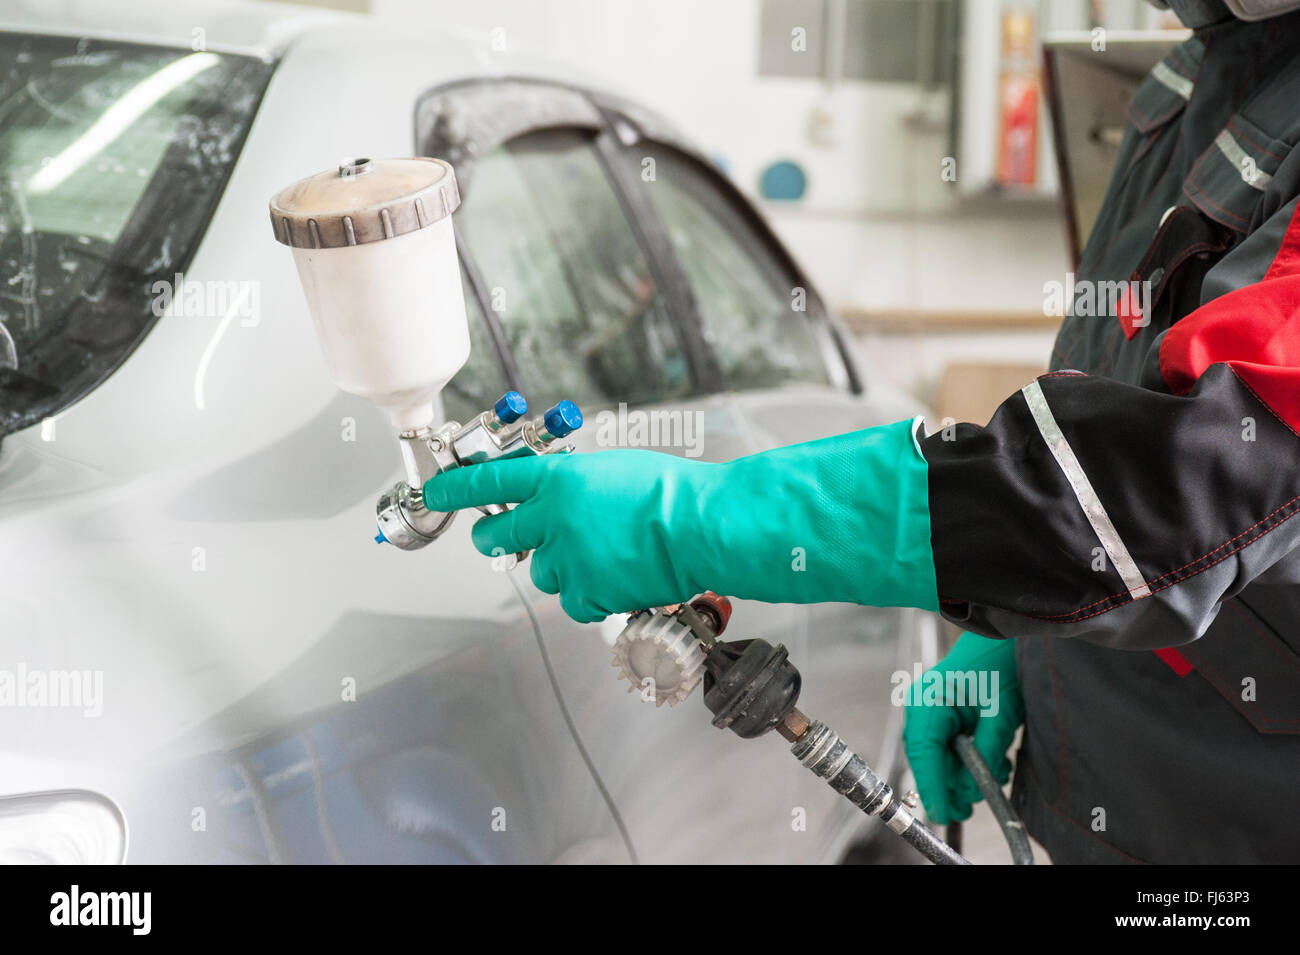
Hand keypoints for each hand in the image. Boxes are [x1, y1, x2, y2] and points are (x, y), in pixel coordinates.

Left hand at [422, 418, 937, 621]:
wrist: (701, 526)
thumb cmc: (672, 491)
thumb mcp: (613, 469)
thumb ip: (575, 483)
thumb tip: (558, 496)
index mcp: (558, 480)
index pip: (490, 481)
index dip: (456, 488)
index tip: (437, 492)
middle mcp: (553, 518)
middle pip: (497, 536)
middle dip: (495, 538)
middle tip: (504, 538)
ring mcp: (568, 558)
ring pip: (539, 571)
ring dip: (557, 567)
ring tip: (596, 557)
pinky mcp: (587, 592)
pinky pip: (571, 601)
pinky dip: (587, 596)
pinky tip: (612, 580)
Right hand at [902, 631, 1024, 823]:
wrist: (1005, 636)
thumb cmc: (1000, 664)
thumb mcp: (1001, 713)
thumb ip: (985, 754)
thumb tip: (972, 789)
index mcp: (928, 704)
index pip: (924, 755)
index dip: (933, 788)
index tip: (944, 815)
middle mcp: (921, 709)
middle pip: (930, 761)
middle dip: (954, 782)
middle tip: (976, 802)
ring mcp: (928, 711)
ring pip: (940, 758)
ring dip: (966, 771)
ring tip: (996, 769)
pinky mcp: (940, 713)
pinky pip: (948, 747)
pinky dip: (968, 758)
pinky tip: (992, 757)